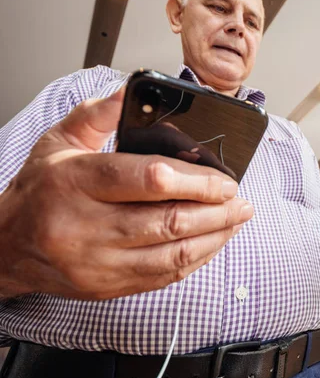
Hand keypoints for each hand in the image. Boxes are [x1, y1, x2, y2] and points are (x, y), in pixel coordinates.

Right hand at [0, 88, 252, 299]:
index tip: (224, 180)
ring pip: (173, 254)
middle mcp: (86, 227)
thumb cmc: (39, 191)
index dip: (196, 180)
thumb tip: (132, 92)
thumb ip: (97, 114)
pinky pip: (164, 276)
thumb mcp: (58, 141)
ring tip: (236, 220)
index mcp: (76, 182)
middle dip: (216, 211)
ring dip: (215, 237)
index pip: (148, 179)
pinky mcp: (108, 286)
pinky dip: (196, 259)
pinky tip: (212, 243)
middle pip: (168, 221)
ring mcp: (99, 263)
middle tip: (239, 200)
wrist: (7, 247)